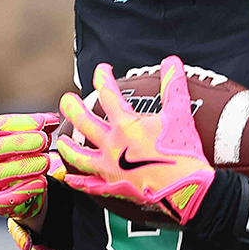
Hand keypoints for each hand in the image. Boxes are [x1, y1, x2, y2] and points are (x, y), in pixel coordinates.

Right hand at [0, 113, 58, 218]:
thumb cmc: (25, 161)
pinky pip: (7, 197)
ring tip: (46, 162)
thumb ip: (42, 130)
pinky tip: (42, 182)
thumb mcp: (33, 142)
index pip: (1, 125)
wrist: (23, 194)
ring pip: (0, 172)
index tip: (44, 122)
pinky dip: (26, 189)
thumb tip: (52, 119)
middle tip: (44, 140)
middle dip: (23, 141)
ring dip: (26, 165)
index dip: (23, 122)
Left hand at [57, 56, 214, 225]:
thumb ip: (173, 85)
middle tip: (67, 99)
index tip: (101, 70)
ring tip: (62, 140)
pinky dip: (77, 181)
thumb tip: (171, 62)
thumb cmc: (183, 152)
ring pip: (79, 156)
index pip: (108, 95)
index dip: (103, 78)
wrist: (186, 188)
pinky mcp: (114, 187)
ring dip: (68, 146)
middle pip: (84, 122)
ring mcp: (110, 168)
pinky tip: (69, 177)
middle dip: (73, 107)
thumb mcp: (179, 113)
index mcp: (126, 125)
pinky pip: (89, 185)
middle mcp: (112, 145)